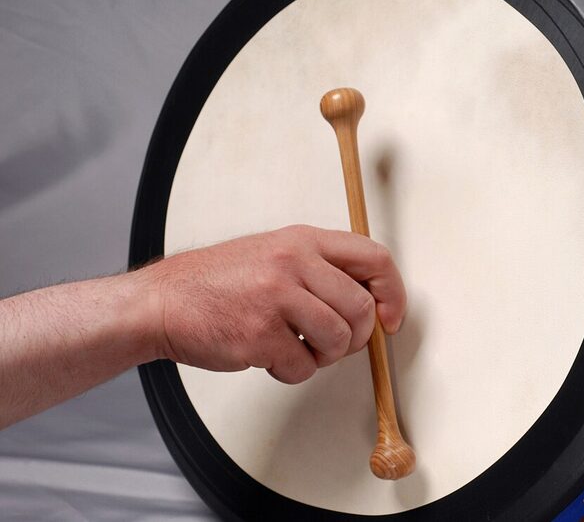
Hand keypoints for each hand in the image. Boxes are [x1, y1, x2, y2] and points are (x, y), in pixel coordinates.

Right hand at [136, 225, 405, 383]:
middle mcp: (293, 262)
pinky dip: (291, 372)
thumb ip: (322, 268)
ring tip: (297, 348)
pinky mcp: (259, 335)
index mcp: (302, 240)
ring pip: (338, 341)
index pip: (375, 258)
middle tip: (333, 343)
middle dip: (355, 337)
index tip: (390, 318)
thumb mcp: (275, 252)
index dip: (393, 293)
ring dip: (323, 357)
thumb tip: (372, 301)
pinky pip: (303, 368)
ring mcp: (276, 298)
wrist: (162, 302)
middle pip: (361, 309)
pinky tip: (270, 356)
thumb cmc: (219, 282)